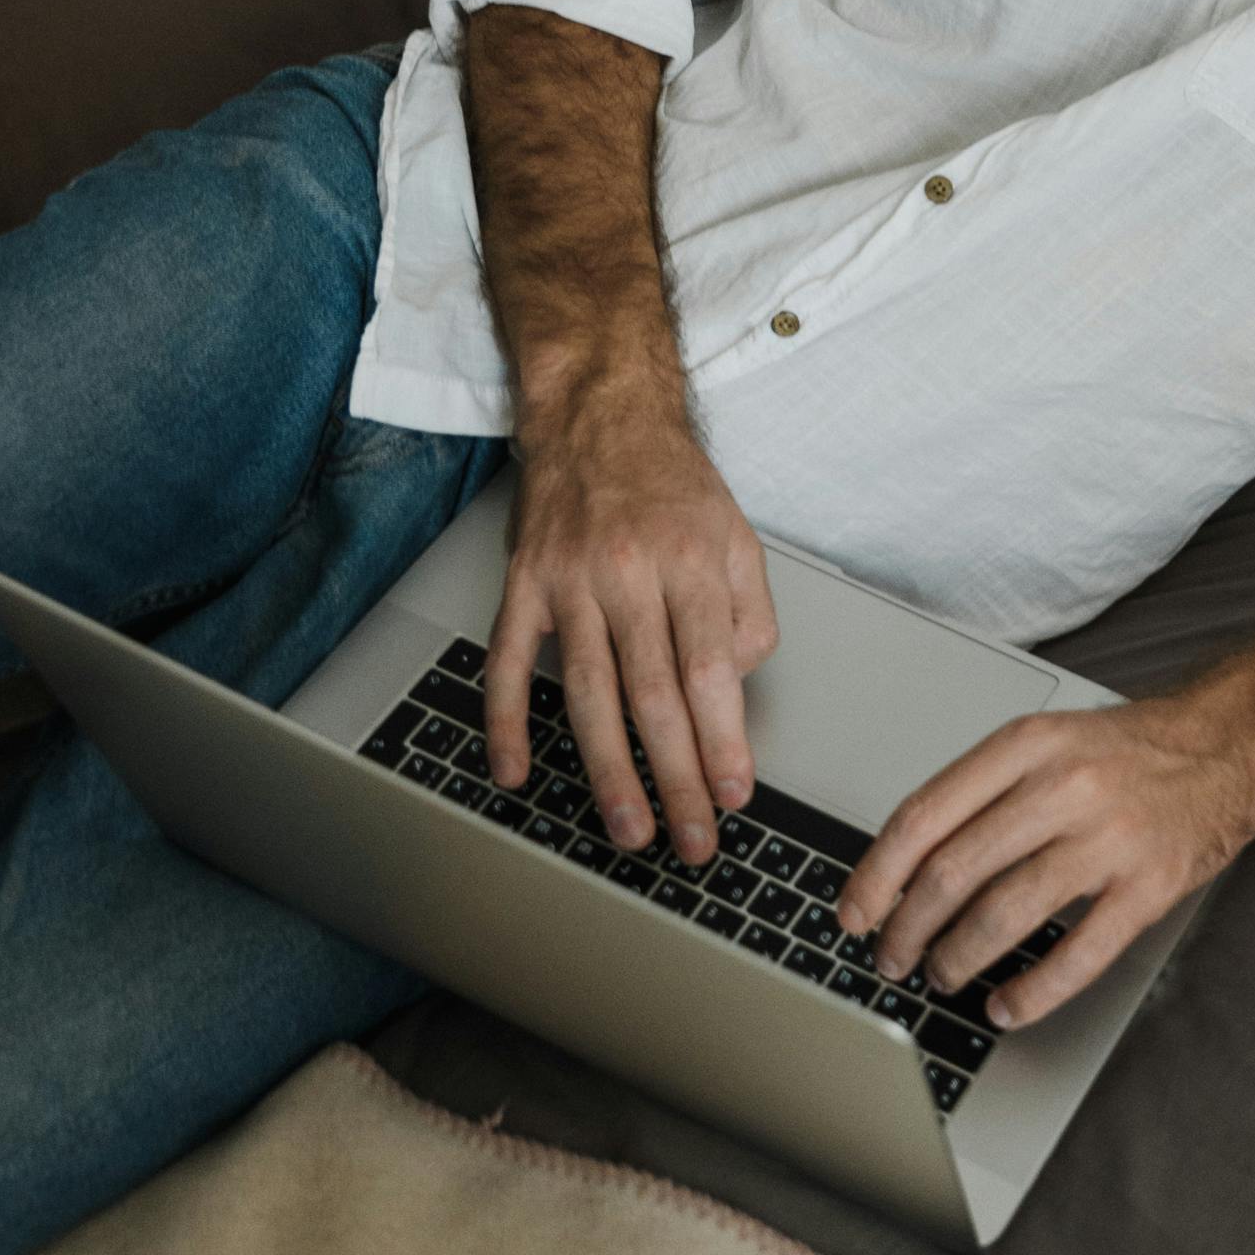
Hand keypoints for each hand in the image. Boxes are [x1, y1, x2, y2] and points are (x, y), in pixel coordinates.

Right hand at [483, 398, 777, 865]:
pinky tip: (514, 772)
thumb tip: (739, 686)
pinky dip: (506, 722)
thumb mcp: (736, 535)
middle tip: (692, 840)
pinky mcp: (522, 585)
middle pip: (653, 696)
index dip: (723, 740)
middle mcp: (628, 573)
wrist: (598, 414)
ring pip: (588, 694)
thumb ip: (748, 611)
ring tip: (630, 827)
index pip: (711, 670)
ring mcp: (568, 581)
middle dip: (676, 778)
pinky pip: (508, 663)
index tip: (734, 794)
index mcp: (689, 562)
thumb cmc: (670, 482)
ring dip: (609, 771)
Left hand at [835, 695, 1254, 1031]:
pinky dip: (1032, 992)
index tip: (853, 914)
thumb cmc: (1127, 752)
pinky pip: (1077, 955)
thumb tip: (903, 865)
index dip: (876, 875)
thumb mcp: (1046, 741)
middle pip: (954, 872)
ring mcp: (1109, 839)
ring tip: (941, 977)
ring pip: (1005, 915)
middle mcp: (1062, 787)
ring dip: (958, 959)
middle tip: (892, 958)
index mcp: (1025, 745)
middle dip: (907, 928)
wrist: (1228, 746)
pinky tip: (1006, 1005)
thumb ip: (980, 792)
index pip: (924, 815)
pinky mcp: (1149, 887)